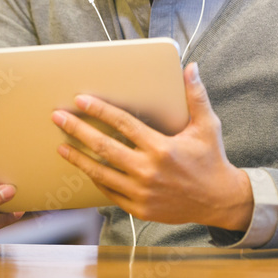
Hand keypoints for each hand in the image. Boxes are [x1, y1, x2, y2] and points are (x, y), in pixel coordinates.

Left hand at [52, 62, 253, 230]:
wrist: (219, 200)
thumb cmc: (211, 159)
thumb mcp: (207, 125)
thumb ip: (196, 96)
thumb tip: (191, 68)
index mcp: (162, 147)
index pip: (123, 123)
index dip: (100, 110)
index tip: (81, 100)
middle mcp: (148, 170)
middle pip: (104, 147)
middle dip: (78, 130)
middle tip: (59, 118)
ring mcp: (141, 192)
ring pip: (101, 173)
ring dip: (79, 158)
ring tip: (61, 147)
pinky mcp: (139, 209)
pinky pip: (110, 192)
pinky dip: (96, 180)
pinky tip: (86, 169)